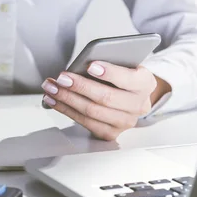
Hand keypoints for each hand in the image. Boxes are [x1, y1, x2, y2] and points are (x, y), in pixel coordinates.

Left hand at [41, 61, 169, 140]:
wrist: (131, 96)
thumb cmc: (122, 75)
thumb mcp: (123, 64)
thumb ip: (110, 63)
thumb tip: (81, 66)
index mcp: (145, 83)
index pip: (127, 79)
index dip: (109, 73)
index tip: (90, 65)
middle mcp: (139, 105)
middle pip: (105, 98)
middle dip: (80, 87)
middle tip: (62, 77)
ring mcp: (126, 122)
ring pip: (92, 112)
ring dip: (66, 99)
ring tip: (51, 87)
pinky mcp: (111, 133)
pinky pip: (85, 122)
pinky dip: (65, 110)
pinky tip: (53, 100)